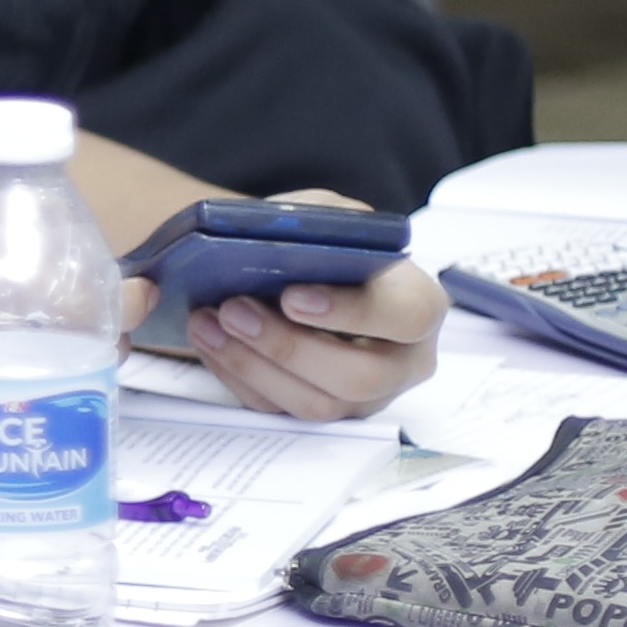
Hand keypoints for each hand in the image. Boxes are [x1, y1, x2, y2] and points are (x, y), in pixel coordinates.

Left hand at [178, 191, 442, 420]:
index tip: (292, 297)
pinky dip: (237, 376)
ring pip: (316, 403)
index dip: (352, 312)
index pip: (407, 317)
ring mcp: (366, 396)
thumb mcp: (329, 217)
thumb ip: (314, 223)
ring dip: (253, 365)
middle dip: (288, 346)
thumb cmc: (325, 246)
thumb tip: (268, 237)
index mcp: (419, 304)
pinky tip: (210, 342)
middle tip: (233, 310)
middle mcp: (403, 360)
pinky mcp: (322, 408)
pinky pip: (280, 410)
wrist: (300, 273)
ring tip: (207, 324)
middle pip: (360, 377)